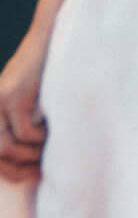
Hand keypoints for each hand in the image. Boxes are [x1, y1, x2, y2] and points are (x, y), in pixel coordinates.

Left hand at [0, 31, 46, 182]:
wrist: (49, 42)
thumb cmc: (46, 77)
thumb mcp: (27, 106)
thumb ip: (20, 127)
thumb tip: (27, 163)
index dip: (7, 170)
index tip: (29, 175)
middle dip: (17, 167)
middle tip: (40, 169)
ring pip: (6, 146)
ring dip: (32, 154)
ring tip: (48, 148)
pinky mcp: (12, 96)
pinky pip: (25, 132)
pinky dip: (42, 137)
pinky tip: (52, 128)